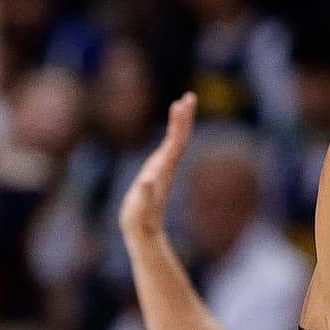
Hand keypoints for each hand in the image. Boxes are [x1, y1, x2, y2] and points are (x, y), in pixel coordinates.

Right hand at [119, 94, 194, 242]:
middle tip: (190, 97)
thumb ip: (144, 195)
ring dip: (179, 123)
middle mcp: (166, 166)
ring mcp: (163, 169)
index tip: (182, 104)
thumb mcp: (139, 208)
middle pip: (179, 137)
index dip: (179, 123)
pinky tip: (172, 129)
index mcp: (163, 169)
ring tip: (181, 104)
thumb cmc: (139, 220)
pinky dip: (170, 134)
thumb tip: (147, 181)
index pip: (175, 142)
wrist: (145, 233)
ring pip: (175, 141)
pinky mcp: (158, 173)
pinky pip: (167, 148)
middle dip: (184, 117)